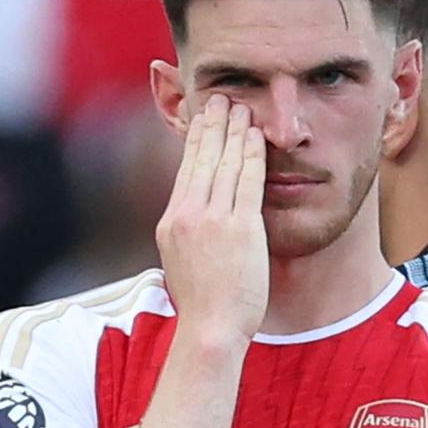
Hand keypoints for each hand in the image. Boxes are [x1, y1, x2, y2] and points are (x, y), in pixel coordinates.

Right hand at [155, 95, 267, 352]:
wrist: (211, 329)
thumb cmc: (203, 304)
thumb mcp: (183, 262)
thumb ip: (188, 234)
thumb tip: (196, 218)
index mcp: (171, 223)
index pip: (186, 171)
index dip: (195, 140)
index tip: (202, 119)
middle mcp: (187, 215)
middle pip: (201, 159)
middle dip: (212, 125)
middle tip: (219, 99)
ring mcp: (212, 220)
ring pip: (223, 164)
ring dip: (233, 131)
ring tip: (240, 108)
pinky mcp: (240, 228)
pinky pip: (247, 181)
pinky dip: (251, 155)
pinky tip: (256, 136)